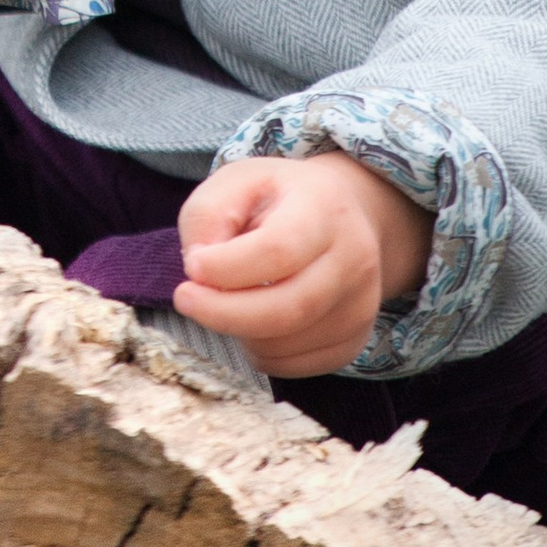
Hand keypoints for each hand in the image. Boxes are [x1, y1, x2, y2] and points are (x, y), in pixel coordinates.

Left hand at [173, 152, 429, 375]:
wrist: (342, 213)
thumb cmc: (279, 197)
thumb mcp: (237, 181)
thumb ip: (208, 216)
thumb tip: (199, 271)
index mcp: (325, 208)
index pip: (279, 250)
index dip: (227, 268)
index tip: (192, 267)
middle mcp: (354, 258)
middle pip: (288, 308)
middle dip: (223, 313)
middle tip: (186, 299)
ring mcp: (360, 305)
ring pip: (287, 344)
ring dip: (239, 332)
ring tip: (225, 301)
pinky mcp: (352, 340)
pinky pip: (295, 365)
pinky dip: (260, 351)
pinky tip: (253, 321)